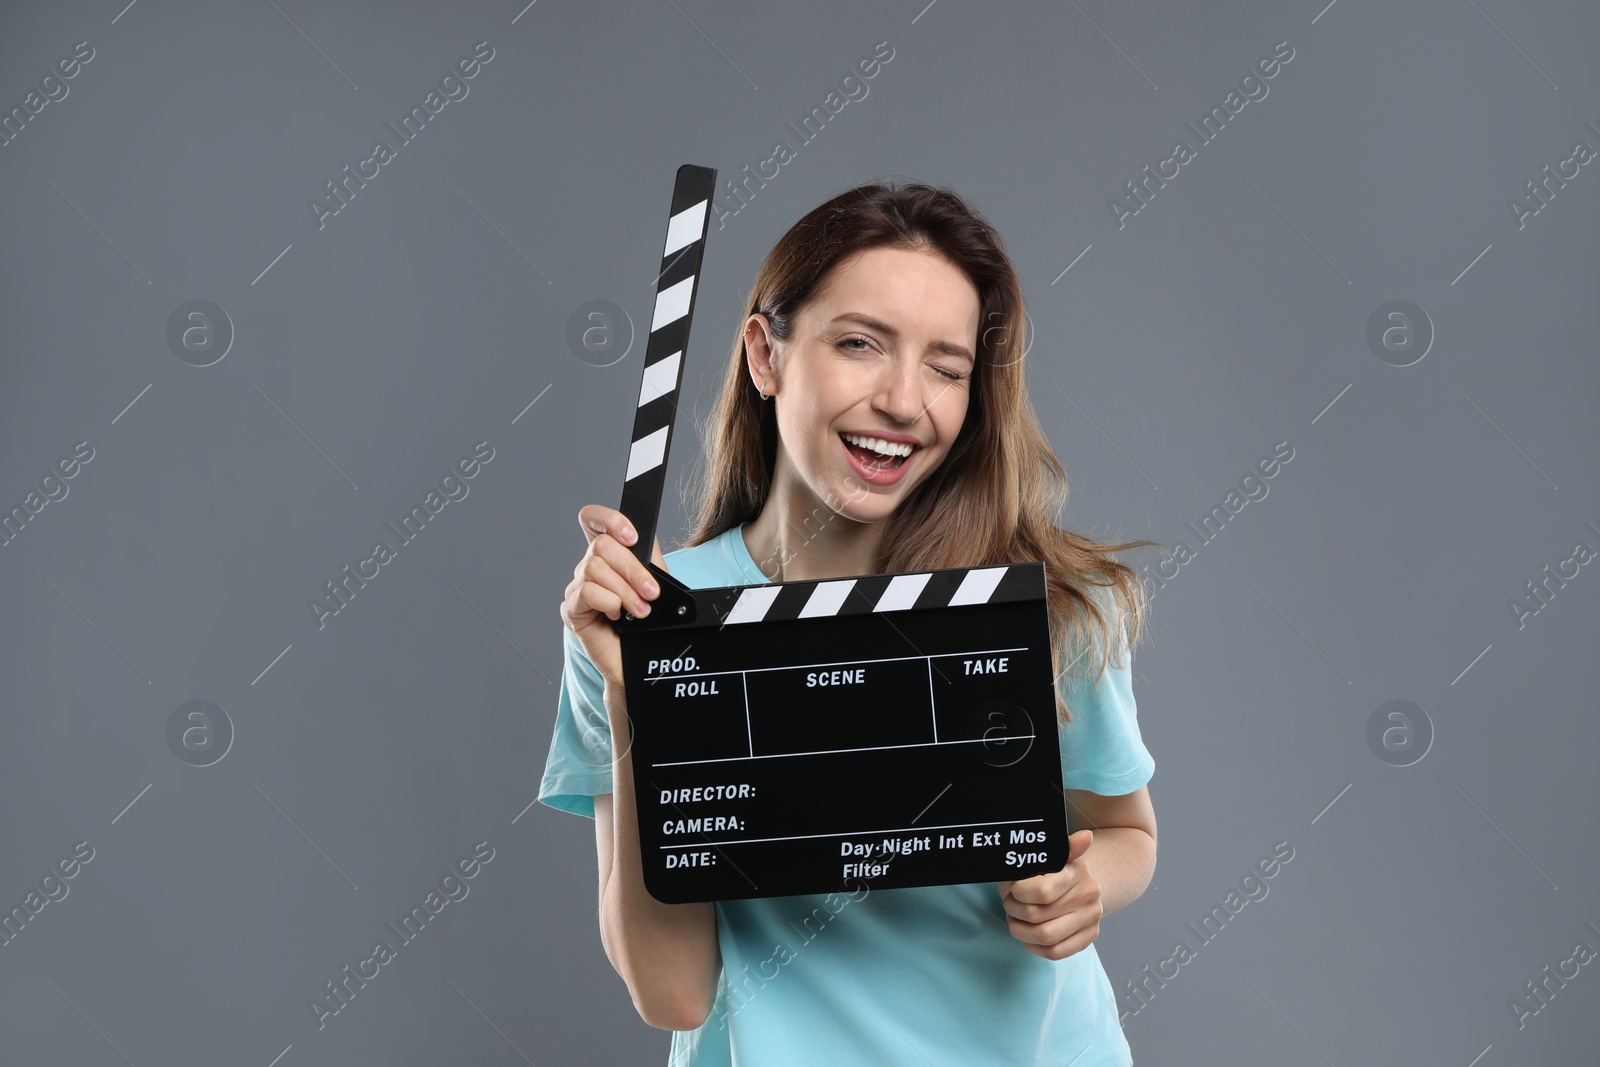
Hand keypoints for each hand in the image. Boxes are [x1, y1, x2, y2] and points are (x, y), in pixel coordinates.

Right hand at [559, 504, 667, 689]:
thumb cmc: (648, 622)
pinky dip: (609, 602)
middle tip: (651, 592)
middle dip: (632, 569)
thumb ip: (647, 556)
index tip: (632, 536)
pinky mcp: (571, 610)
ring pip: (595, 568)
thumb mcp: (655, 581)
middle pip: (601, 544)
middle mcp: (588, 568)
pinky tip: (616, 617)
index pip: (592, 520)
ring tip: (639, 610)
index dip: (608, 519)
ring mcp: (577, 588)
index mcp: (607, 555)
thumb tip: (643, 534)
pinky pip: (586, 592)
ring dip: (624, 590)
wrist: (643, 660)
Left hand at [996, 829, 1100, 960]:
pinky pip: (1056, 952)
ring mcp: (1091, 917)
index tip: (1014, 889)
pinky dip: (1035, 946)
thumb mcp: (1044, 854)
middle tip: (1010, 904)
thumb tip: (1085, 837)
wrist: (1078, 881)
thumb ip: (1054, 848)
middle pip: (1038, 916)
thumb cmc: (1049, 869)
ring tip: (1017, 919)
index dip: (1019, 894)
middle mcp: (1088, 894)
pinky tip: (1029, 935)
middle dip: (1015, 911)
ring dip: (1022, 931)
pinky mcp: (1089, 936)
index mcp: (1076, 870)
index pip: (1042, 892)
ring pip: (1046, 937)